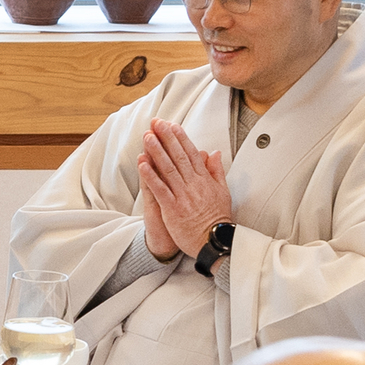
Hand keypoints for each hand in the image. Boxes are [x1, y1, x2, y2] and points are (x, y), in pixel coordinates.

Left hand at [136, 124, 232, 261]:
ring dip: (157, 151)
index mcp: (204, 180)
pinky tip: (142, 163)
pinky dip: (151, 175)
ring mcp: (183, 195)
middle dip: (167, 138)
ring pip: (168, 169)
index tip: (172, 125)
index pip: (191, 153)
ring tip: (147, 136)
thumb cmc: (217, 219)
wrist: (214, 241)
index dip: (181, 138)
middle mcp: (194, 184)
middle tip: (157, 123)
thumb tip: (215, 153)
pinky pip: (160, 189)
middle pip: (178, 156)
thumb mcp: (223, 192)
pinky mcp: (173, 208)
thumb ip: (216, 171)